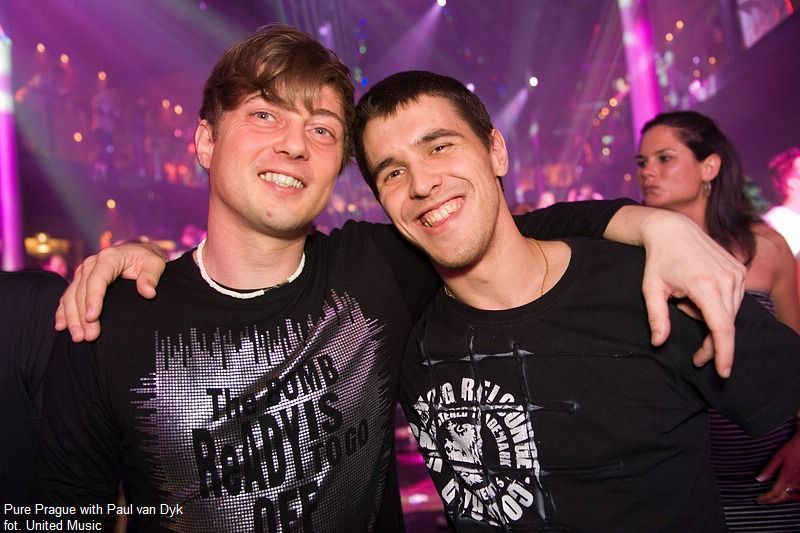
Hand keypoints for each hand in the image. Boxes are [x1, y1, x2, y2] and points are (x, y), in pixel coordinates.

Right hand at [54, 242, 167, 340]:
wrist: (137, 252)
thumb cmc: (147, 259)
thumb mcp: (155, 264)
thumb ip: (151, 276)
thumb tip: (148, 293)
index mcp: (109, 257)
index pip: (97, 279)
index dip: (93, 298)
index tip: (92, 317)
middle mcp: (91, 263)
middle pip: (81, 291)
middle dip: (82, 315)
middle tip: (88, 336)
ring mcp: (83, 272)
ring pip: (71, 296)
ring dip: (72, 317)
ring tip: (78, 337)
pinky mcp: (80, 281)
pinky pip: (67, 297)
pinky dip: (63, 312)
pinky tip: (61, 326)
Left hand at [606, 206, 745, 377]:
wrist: (673, 230)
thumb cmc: (658, 260)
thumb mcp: (651, 290)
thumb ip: (656, 318)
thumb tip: (658, 343)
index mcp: (704, 286)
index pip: (721, 329)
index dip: (723, 353)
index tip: (723, 372)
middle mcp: (726, 279)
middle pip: (725, 326)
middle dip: (710, 342)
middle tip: (693, 349)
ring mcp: (736, 274)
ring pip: (729, 314)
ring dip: (709, 317)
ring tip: (685, 300)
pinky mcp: (740, 270)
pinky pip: (733, 301)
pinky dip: (716, 305)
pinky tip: (696, 292)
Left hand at [756, 427, 799, 503]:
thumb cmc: (793, 448)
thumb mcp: (777, 457)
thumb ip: (768, 469)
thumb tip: (759, 479)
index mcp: (786, 477)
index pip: (774, 493)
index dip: (766, 498)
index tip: (759, 499)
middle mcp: (796, 483)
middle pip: (783, 498)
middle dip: (773, 501)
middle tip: (765, 501)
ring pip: (793, 498)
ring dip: (783, 500)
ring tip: (774, 499)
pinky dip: (794, 497)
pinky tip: (789, 494)